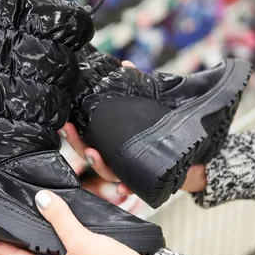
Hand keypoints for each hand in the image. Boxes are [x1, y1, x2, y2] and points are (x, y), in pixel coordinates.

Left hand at [0, 190, 148, 254]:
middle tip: (3, 229)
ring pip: (49, 254)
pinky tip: (62, 229)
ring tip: (27, 225)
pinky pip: (67, 252)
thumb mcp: (83, 242)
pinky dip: (59, 239)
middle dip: (18, 243)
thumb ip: (61, 220)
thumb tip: (42, 200)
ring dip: (39, 239)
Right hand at [60, 60, 206, 194]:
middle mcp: (116, 159)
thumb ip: (136, 87)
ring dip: (98, 164)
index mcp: (112, 144)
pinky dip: (127, 189)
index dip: (73, 133)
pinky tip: (123, 189)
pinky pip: (133, 188)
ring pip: (107, 172)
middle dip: (78, 144)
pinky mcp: (144, 181)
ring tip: (93, 153)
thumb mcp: (149, 107)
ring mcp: (128, 172)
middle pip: (90, 155)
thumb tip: (125, 64)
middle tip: (69, 130)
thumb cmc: (161, 130)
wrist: (190, 155)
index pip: (86, 139)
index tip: (64, 122)